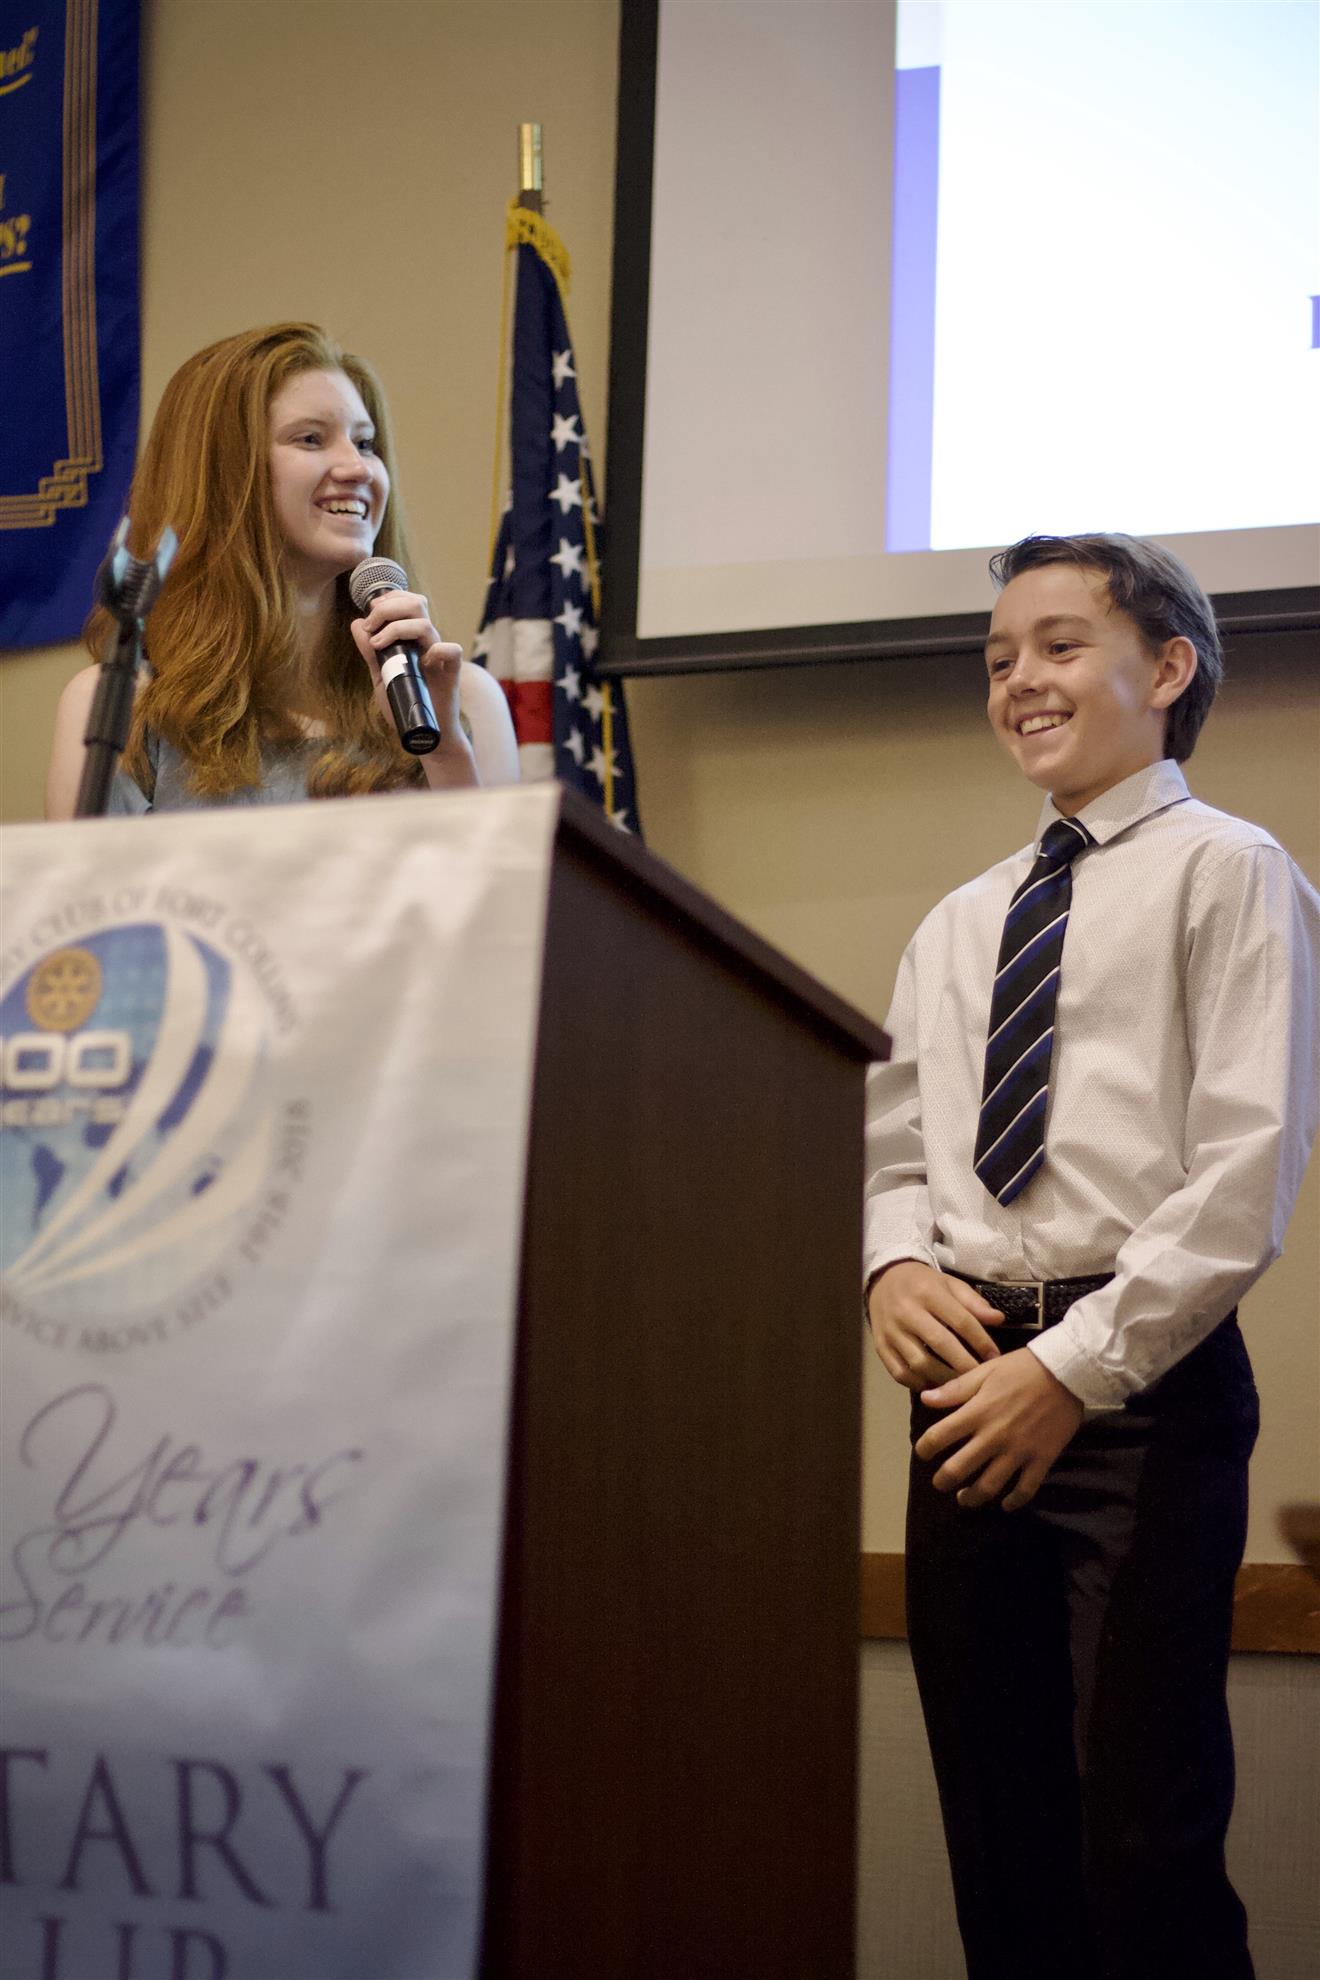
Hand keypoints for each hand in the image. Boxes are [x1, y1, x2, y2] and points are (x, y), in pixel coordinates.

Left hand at [350, 590, 466, 742]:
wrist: (425, 733)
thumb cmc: (405, 704)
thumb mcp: (380, 677)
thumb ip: (370, 653)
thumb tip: (357, 624)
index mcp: (413, 640)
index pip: (407, 603)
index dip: (389, 599)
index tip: (370, 613)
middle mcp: (427, 643)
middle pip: (416, 605)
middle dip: (389, 607)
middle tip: (371, 623)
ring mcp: (439, 657)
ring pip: (426, 625)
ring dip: (397, 627)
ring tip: (379, 644)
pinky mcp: (451, 673)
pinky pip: (451, 651)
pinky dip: (438, 650)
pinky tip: (422, 661)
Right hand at [867, 1261, 1002, 1391]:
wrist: (884, 1279)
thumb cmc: (923, 1283)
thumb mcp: (949, 1284)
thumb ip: (973, 1302)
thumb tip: (999, 1319)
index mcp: (928, 1292)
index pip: (960, 1321)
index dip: (981, 1341)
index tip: (994, 1357)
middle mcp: (907, 1312)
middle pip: (940, 1344)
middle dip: (964, 1364)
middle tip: (981, 1377)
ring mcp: (891, 1331)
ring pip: (919, 1363)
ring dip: (943, 1378)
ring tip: (960, 1384)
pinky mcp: (880, 1347)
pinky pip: (900, 1373)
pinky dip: (919, 1383)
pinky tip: (935, 1385)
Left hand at [915, 1349, 1083, 1510]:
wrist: (1066, 1372)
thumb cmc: (1021, 1369)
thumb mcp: (985, 1371)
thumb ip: (955, 1389)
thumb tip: (925, 1399)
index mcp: (977, 1413)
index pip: (939, 1436)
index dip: (925, 1448)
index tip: (922, 1453)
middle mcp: (993, 1437)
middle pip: (959, 1468)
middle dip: (943, 1480)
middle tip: (939, 1483)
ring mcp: (1018, 1452)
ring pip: (989, 1485)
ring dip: (972, 1497)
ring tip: (964, 1498)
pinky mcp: (1041, 1460)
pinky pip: (1025, 1490)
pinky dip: (1014, 1501)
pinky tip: (1005, 1504)